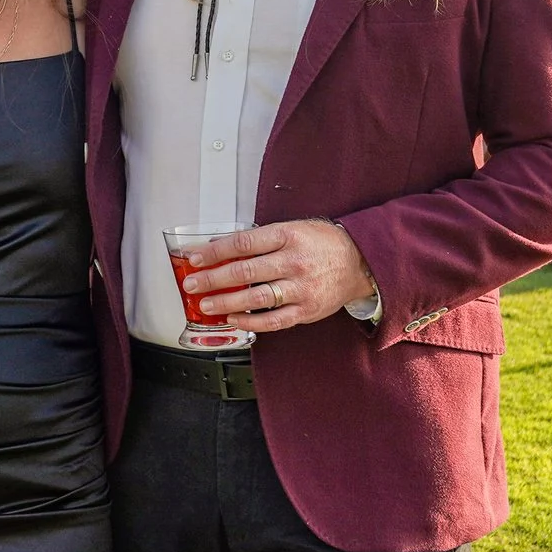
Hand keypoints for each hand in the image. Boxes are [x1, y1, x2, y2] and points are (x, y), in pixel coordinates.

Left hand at [182, 219, 375, 333]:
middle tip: (192, 284)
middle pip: (244, 272)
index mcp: (287, 236)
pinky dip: (250, 322)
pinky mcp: (305, 310)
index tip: (195, 258)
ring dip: (226, 302)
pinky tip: (233, 320)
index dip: (215, 252)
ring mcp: (300, 288)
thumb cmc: (321, 243)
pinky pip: (273, 320)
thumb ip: (261, 240)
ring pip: (255, 298)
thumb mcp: (293, 229)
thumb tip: (221, 248)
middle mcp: (293, 262)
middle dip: (212, 279)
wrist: (359, 261)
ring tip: (206, 304)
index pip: (243, 243)